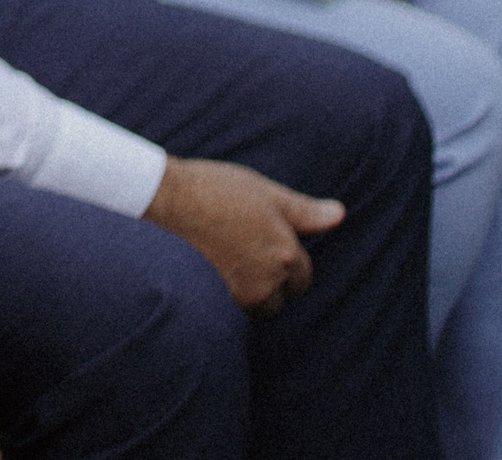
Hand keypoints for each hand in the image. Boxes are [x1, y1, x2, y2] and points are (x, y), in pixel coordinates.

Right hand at [142, 156, 343, 315]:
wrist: (161, 199)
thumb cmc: (214, 190)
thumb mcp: (265, 192)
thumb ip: (304, 211)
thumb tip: (339, 214)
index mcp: (286, 254)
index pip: (301, 276)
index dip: (285, 259)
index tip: (261, 243)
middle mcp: (268, 281)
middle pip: (281, 297)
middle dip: (270, 281)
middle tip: (242, 251)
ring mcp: (239, 294)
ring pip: (257, 307)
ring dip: (249, 293)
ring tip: (225, 263)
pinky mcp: (213, 302)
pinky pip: (231, 312)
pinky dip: (225, 297)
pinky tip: (210, 273)